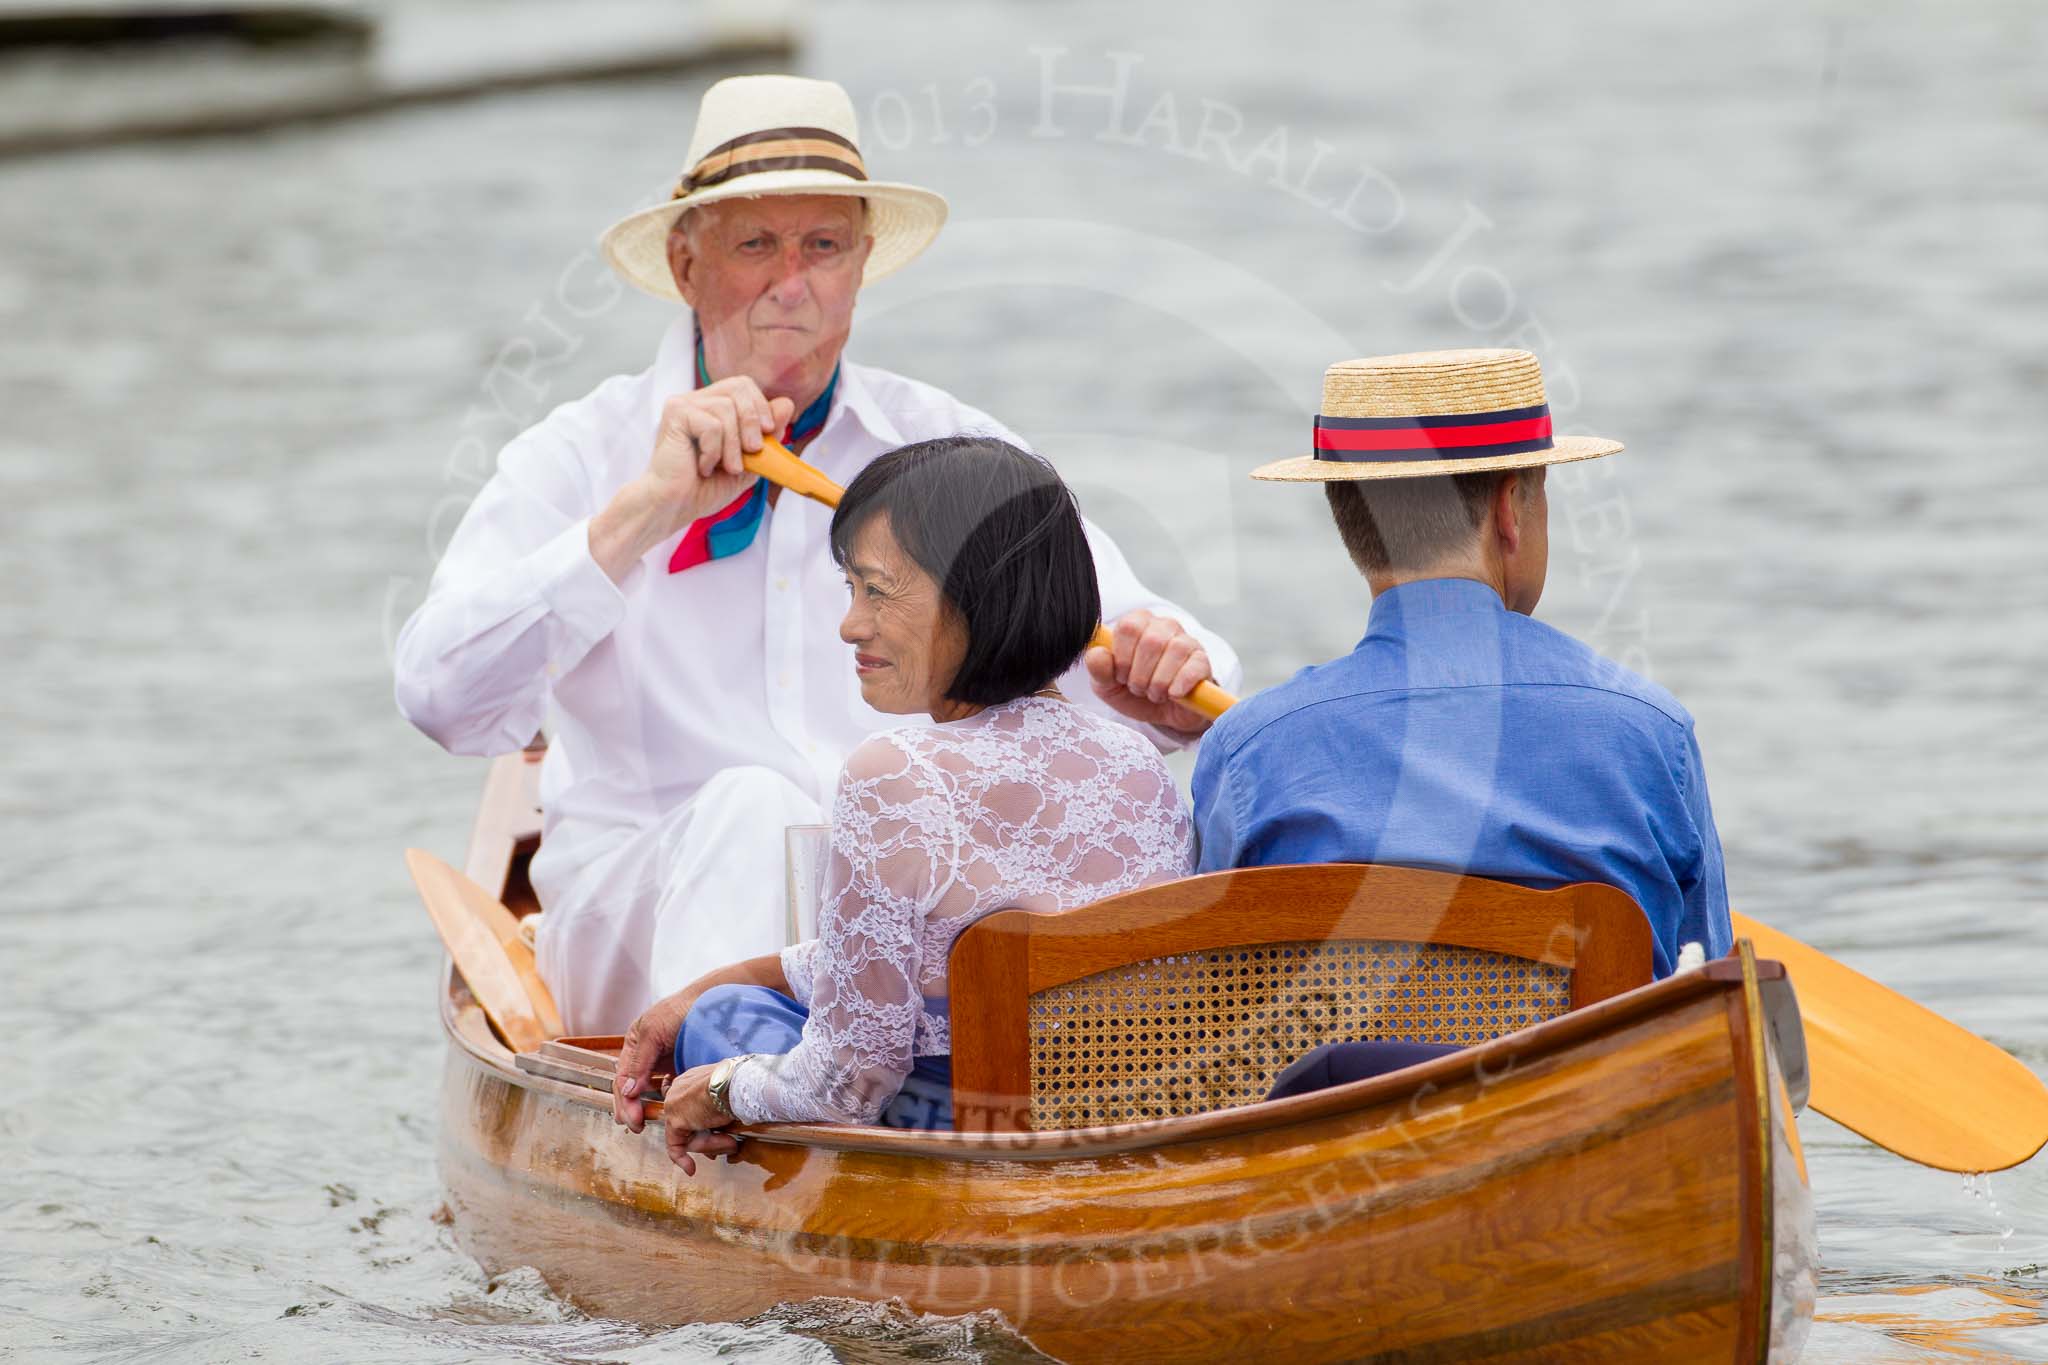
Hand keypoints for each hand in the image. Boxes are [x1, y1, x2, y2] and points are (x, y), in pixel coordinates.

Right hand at [614, 990, 693, 1132]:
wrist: (710, 1002)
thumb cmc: (679, 1011)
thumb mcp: (653, 1032)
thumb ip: (640, 1061)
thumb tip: (628, 1091)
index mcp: (632, 1046)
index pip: (622, 1079)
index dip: (624, 1101)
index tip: (632, 1119)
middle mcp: (644, 1056)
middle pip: (631, 1088)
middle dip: (631, 1108)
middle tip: (637, 1127)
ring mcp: (661, 1063)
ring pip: (647, 1091)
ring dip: (644, 1107)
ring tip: (644, 1124)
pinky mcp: (677, 1068)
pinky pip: (666, 1088)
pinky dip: (663, 1099)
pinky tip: (666, 1107)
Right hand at [645, 377, 797, 527]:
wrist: (674, 507)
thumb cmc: (704, 488)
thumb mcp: (748, 463)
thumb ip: (767, 436)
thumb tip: (787, 403)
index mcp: (712, 407)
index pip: (744, 386)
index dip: (761, 406)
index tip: (768, 432)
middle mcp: (697, 400)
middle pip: (738, 386)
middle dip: (753, 420)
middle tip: (753, 450)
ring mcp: (683, 404)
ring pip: (726, 408)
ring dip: (734, 445)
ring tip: (726, 468)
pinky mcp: (674, 414)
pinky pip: (711, 424)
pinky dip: (714, 451)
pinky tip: (703, 467)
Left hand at [661, 1064, 741, 1174]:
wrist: (735, 1083)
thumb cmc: (740, 1086)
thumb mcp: (730, 1098)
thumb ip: (722, 1113)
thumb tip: (728, 1137)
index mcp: (693, 1079)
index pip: (686, 1099)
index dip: (694, 1120)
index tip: (701, 1128)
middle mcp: (680, 1089)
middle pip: (687, 1121)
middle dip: (704, 1138)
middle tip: (720, 1149)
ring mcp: (674, 1104)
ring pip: (686, 1133)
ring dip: (709, 1144)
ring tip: (731, 1143)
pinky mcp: (675, 1120)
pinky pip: (677, 1145)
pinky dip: (682, 1159)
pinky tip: (691, 1169)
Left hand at [1084, 609, 1213, 735]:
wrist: (1163, 714)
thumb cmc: (1133, 692)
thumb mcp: (1108, 686)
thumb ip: (1098, 670)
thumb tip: (1098, 653)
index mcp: (1137, 624)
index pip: (1128, 626)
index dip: (1123, 657)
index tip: (1122, 676)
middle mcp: (1163, 625)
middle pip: (1151, 640)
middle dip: (1140, 674)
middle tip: (1139, 689)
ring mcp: (1186, 641)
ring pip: (1175, 650)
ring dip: (1159, 682)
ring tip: (1156, 693)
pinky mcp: (1202, 661)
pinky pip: (1194, 666)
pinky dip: (1180, 684)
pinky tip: (1173, 694)